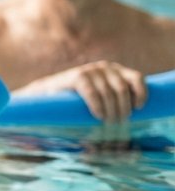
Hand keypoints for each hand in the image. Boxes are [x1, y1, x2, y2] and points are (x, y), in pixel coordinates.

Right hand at [22, 61, 147, 122]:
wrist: (49, 93)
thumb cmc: (79, 99)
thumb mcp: (102, 94)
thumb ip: (116, 97)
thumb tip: (134, 115)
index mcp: (115, 70)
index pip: (137, 78)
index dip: (141, 93)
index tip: (139, 108)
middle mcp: (104, 67)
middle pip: (122, 89)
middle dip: (123, 108)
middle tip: (120, 123)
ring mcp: (91, 70)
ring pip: (109, 93)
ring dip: (111, 111)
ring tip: (109, 124)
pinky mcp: (77, 77)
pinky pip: (93, 93)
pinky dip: (98, 106)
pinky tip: (98, 116)